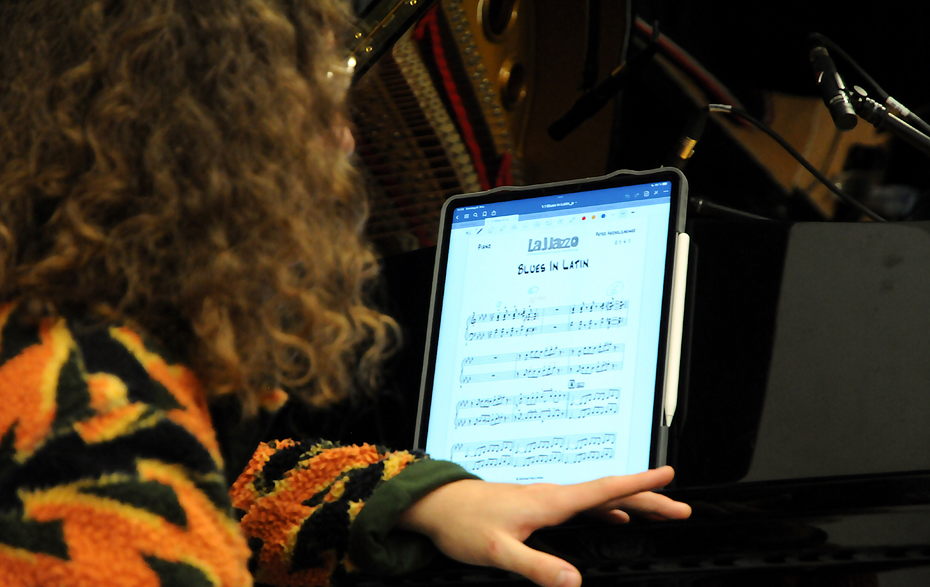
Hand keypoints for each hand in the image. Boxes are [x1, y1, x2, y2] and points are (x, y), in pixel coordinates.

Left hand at [397, 466, 689, 586]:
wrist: (436, 505)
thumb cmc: (462, 523)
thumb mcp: (498, 552)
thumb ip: (536, 567)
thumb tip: (574, 582)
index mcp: (549, 502)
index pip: (604, 490)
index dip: (639, 485)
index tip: (669, 476)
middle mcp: (552, 495)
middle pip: (610, 493)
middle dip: (648, 498)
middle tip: (681, 508)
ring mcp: (545, 499)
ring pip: (599, 498)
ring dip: (631, 503)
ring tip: (659, 510)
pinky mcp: (537, 506)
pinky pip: (582, 505)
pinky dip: (606, 508)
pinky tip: (613, 518)